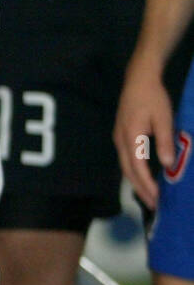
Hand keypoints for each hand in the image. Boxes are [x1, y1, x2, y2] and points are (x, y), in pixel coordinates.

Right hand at [114, 57, 174, 208]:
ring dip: (136, 182)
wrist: (139, 79)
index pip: (137, 167)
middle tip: (154, 205)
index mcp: (131, 136)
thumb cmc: (153, 97)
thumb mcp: (164, 118)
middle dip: (140, 189)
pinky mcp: (121, 135)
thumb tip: (166, 165)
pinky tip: (144, 177)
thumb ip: (165, 141)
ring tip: (150, 195)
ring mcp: (119, 137)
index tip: (158, 199)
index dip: (147, 184)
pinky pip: (126, 159)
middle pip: (128, 170)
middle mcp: (120, 140)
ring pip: (125, 166)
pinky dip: (134, 172)